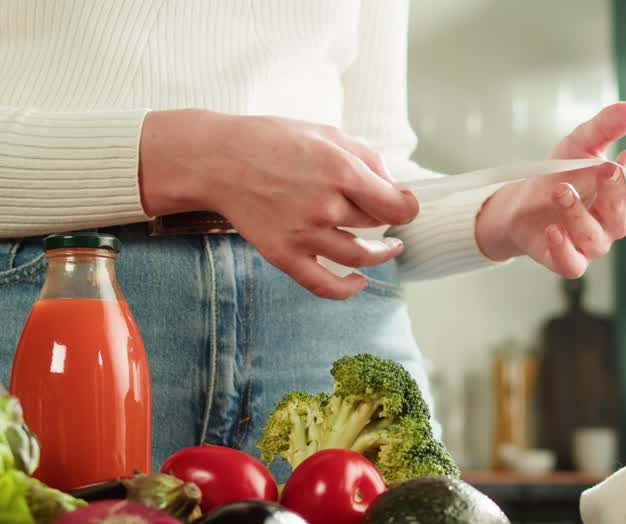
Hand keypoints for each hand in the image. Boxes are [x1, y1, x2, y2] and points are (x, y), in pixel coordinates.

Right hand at [139, 110, 418, 299]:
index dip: (408, 207)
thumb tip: (393, 186)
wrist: (218, 160)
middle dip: (384, 219)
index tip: (405, 205)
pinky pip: (324, 285)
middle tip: (384, 215)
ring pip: (359, 256)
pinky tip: (359, 281)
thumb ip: (365, 157)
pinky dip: (347, 289)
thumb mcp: (326, 133)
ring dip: (379, 254)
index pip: (397, 206)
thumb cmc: (271, 140)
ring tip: (387, 248)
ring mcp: (304, 234)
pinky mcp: (284, 255)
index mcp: (341, 170)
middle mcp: (326, 205)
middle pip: (375, 225)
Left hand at [473, 101, 625, 277]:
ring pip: (595, 238)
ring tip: (560, 190)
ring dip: (578, 214)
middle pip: (621, 215)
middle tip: (605, 169)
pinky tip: (552, 229)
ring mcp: (590, 245)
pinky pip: (572, 265)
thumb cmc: (558, 174)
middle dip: (614, 193)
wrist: (521, 203)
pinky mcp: (566, 261)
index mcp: (620, 195)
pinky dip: (563, 249)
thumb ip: (603, 128)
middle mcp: (611, 223)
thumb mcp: (578, 145)